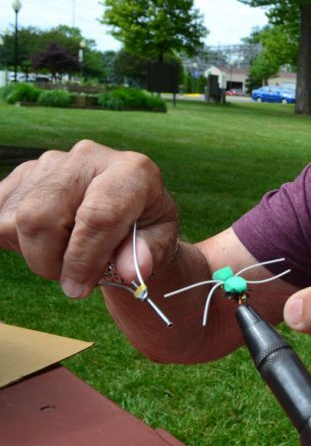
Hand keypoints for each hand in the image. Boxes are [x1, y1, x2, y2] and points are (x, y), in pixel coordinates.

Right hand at [0, 140, 178, 297]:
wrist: (128, 209)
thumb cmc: (146, 225)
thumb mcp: (161, 241)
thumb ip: (148, 254)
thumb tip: (131, 270)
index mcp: (132, 171)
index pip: (98, 215)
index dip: (84, 258)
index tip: (78, 287)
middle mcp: (89, 157)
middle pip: (42, 215)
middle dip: (50, 260)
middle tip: (71, 278)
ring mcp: (51, 162)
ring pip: (17, 219)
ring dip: (35, 253)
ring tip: (66, 256)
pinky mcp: (24, 174)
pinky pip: (0, 214)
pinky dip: (16, 240)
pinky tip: (45, 243)